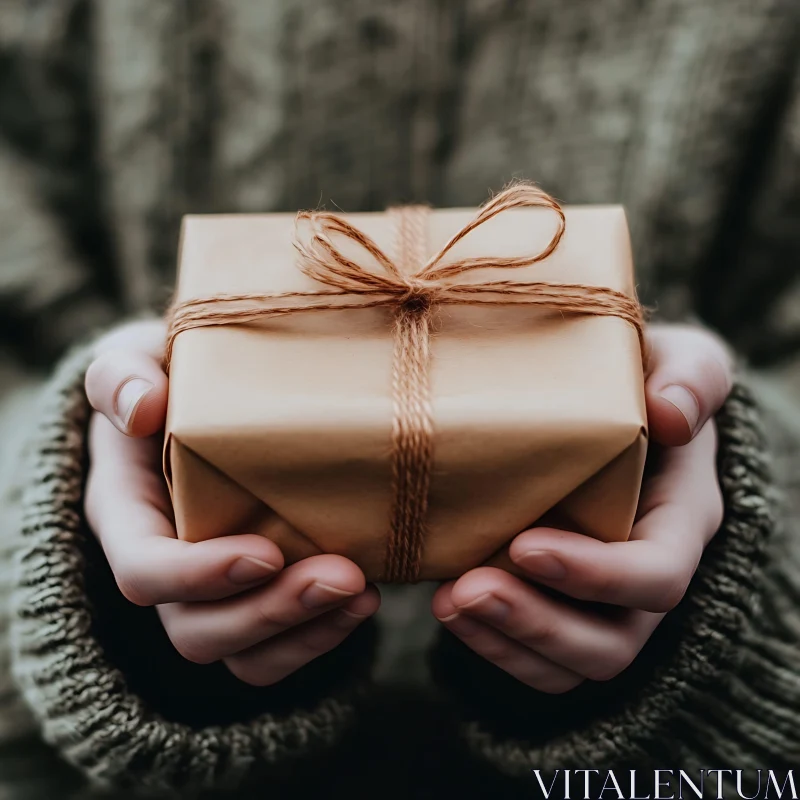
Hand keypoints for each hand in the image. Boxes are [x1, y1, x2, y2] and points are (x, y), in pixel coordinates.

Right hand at [84, 320, 379, 685]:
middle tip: (344, 577)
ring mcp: (209, 590)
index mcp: (127, 513)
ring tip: (365, 595)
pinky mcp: (252, 594)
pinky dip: (320, 637)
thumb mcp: (135, 359)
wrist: (202, 399)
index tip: (265, 554)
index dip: (199, 577)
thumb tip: (140, 406)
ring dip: (305, 633)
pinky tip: (366, 601)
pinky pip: (275, 649)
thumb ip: (123, 375)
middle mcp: (164, 564)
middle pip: (197, 629)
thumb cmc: (168, 377)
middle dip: (270, 614)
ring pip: (241, 653)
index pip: (145, 570)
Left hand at [432, 323, 732, 692]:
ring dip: (508, 641)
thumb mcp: (678, 361)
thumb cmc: (642, 382)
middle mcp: (646, 572)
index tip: (525, 546)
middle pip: (612, 641)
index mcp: (680, 519)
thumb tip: (670, 413)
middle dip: (538, 624)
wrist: (613, 408)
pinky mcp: (563, 603)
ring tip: (447, 603)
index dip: (597, 576)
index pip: (657, 575)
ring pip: (573, 662)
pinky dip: (494, 645)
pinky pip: (540, 656)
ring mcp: (605, 600)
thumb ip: (690, 376)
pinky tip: (447, 607)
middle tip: (466, 590)